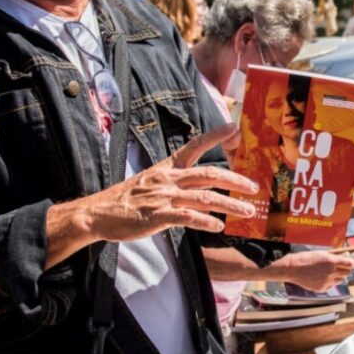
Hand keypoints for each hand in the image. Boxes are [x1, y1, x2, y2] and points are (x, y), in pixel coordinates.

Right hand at [46, 123, 258, 267]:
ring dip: (229, 204)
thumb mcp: (152, 180)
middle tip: (254, 187)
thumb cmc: (128, 199)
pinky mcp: (157, 216)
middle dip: (235, 180)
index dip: (214, 136)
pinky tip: (218, 226)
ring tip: (246, 212)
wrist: (99, 213)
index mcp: (167, 167)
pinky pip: (187, 217)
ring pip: (204, 197)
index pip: (194, 146)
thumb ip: (176, 179)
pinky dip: (205, 221)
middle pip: (209, 174)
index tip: (233, 126)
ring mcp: (163, 197)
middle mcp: (168, 179)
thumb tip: (202, 185)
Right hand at [280, 251, 353, 291]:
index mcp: (331, 262)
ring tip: (326, 271)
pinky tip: (320, 277)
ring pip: (340, 280)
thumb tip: (346, 256)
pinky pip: (331, 285)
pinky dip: (329, 282)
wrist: (292, 269)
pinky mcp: (322, 289)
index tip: (352, 262)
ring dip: (337, 276)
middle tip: (339, 266)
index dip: (352, 263)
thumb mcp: (322, 254)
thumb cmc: (306, 258)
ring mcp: (326, 282)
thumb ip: (335, 257)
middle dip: (345, 269)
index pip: (350, 264)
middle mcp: (330, 272)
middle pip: (347, 273)